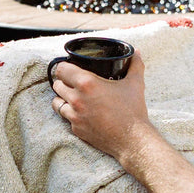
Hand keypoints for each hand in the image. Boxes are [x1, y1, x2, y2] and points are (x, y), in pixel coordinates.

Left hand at [51, 51, 155, 169]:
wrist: (132, 140)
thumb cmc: (133, 111)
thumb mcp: (135, 83)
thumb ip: (135, 65)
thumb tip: (137, 52)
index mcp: (87, 84)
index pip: (61, 69)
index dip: (63, 67)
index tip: (68, 68)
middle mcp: (76, 99)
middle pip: (56, 85)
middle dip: (63, 82)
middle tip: (72, 82)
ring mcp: (74, 116)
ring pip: (56, 102)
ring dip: (62, 98)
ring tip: (72, 96)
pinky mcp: (76, 129)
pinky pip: (66, 118)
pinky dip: (70, 114)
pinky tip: (80, 112)